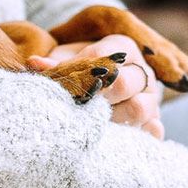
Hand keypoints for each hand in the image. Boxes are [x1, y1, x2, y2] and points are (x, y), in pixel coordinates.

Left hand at [27, 33, 163, 138]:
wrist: (104, 80)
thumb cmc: (82, 68)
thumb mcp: (68, 59)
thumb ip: (55, 62)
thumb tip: (33, 63)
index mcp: (121, 46)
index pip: (99, 58)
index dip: (75, 74)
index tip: (58, 87)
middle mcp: (141, 69)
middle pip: (123, 84)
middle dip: (94, 99)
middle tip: (74, 108)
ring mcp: (151, 96)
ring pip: (140, 109)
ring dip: (112, 120)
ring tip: (90, 126)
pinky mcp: (155, 120)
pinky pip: (153, 131)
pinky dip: (135, 138)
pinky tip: (113, 141)